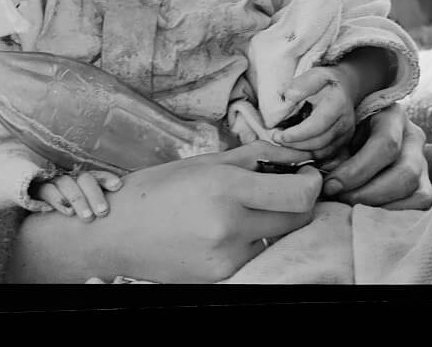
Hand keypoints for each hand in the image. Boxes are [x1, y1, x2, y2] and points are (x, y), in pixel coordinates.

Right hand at [7, 142, 322, 283]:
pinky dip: (255, 240)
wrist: (119, 232)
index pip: (299, 194)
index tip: (308, 174)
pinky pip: (257, 255)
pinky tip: (232, 228)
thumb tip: (293, 154)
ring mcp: (228, 257)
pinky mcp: (223, 278)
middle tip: (287, 186)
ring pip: (279, 238)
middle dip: (300, 200)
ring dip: (277, 221)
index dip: (312, 182)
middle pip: (298, 219)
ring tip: (252, 207)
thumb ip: (253, 157)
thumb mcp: (205, 162)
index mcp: (226, 188)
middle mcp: (231, 225)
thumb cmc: (158, 189)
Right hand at [31, 171, 121, 220]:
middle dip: (94, 194)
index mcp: (83, 179)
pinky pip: (48, 190)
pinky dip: (58, 200)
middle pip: (84, 179)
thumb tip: (120, 214)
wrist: (35, 206)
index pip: (97, 176)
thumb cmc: (68, 209)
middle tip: (103, 212)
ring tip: (88, 217)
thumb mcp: (83, 206)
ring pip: (67, 183)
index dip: (107, 179)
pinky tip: (68, 212)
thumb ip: (96, 207)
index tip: (118, 187)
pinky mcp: (39, 189)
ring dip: (78, 199)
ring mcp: (55, 182)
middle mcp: (71, 177)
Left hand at [272, 66, 355, 158]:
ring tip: (283, 141)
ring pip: (321, 152)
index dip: (297, 134)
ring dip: (300, 150)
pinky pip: (325, 155)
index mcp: (338, 104)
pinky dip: (308, 153)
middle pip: (319, 142)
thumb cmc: (328, 81)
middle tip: (276, 137)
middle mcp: (345, 122)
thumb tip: (288, 95)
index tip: (280, 135)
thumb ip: (302, 83)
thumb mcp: (316, 73)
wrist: (347, 87)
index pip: (317, 125)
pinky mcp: (343, 142)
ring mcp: (346, 134)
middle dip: (295, 144)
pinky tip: (295, 145)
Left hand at [319, 103, 431, 209]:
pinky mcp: (425, 183)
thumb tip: (328, 182)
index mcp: (392, 115)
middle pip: (405, 172)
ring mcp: (423, 162)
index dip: (357, 170)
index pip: (385, 144)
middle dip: (369, 193)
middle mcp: (413, 137)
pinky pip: (420, 205)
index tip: (330, 185)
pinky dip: (395, 213)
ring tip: (352, 208)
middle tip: (340, 199)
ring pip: (417, 193)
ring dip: (382, 207)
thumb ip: (334, 153)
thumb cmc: (345, 129)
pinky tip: (369, 212)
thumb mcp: (339, 132)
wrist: (361, 128)